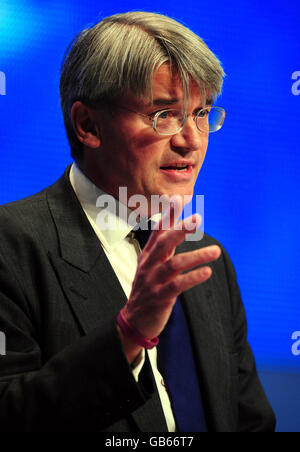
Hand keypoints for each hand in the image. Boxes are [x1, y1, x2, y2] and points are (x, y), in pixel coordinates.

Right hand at [119, 196, 220, 361]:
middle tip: (198, 218)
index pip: (158, 231)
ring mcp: (153, 281)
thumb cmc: (148, 288)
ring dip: (196, 256)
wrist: (134, 320)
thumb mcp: (151, 265)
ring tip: (216, 251)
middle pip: (164, 243)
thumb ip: (163, 246)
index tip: (178, 199)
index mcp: (148, 255)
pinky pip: (177, 285)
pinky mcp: (160, 297)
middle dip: (180, 229)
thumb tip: (175, 225)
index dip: (168, 215)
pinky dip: (193, 278)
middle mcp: (149, 265)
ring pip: (174, 264)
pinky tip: (207, 272)